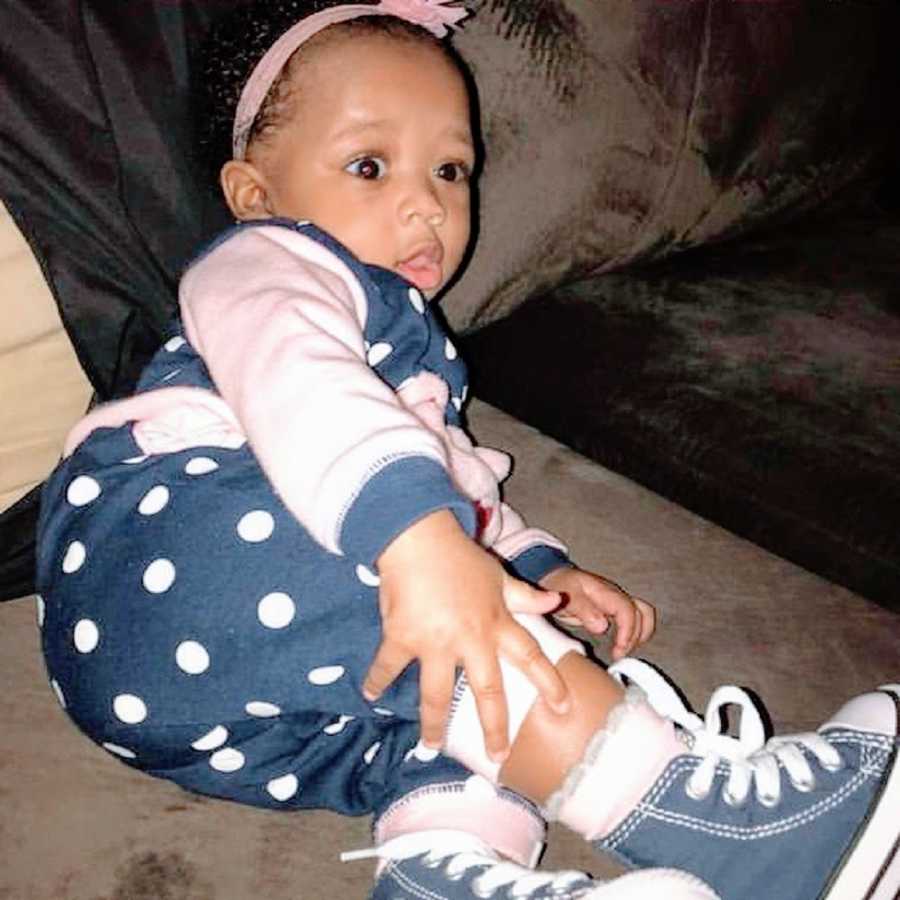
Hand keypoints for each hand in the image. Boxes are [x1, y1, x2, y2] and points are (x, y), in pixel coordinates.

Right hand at [364, 510, 569, 763]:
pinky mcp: (403, 638)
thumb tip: (556, 602)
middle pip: (488, 690)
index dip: (548, 683)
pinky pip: (388, 667)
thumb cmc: (459, 556)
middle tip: (499, 755)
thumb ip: (525, 596)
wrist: (418, 538)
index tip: (563, 708)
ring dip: (434, 724)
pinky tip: (369, 695)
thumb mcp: (497, 575)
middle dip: (495, 726)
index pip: (530, 656)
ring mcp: (436, 642)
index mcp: (496, 622)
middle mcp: (471, 638)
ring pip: (437, 694)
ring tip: (431, 746)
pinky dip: (376, 681)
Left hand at [540, 566, 655, 659]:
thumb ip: (583, 609)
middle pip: (642, 613)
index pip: (627, 610)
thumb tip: (602, 627)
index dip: (628, 631)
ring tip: (623, 651)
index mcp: (605, 591)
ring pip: (642, 614)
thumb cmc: (560, 584)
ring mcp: (616, 600)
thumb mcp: (566, 595)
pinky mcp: (614, 608)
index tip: (619, 649)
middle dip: (635, 636)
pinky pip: (633, 619)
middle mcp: (615, 595)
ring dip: (639, 634)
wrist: (554, 577)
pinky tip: (621, 645)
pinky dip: (633, 633)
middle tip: (619, 654)